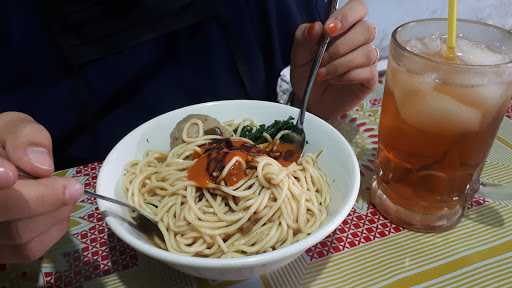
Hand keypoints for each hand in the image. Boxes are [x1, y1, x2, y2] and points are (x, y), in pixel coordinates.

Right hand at [0, 112, 82, 262]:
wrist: (4, 165)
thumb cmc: (5, 145)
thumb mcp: (12, 128)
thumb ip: (24, 138)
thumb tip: (41, 165)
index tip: (11, 174)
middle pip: (3, 212)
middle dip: (43, 199)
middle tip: (73, 187)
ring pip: (19, 237)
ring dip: (53, 214)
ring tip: (63, 194)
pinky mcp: (0, 251)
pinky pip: (28, 250)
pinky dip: (52, 229)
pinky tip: (55, 211)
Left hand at [291, 0, 378, 119]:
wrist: (309, 100)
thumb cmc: (307, 73)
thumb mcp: (298, 54)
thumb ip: (304, 37)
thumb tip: (316, 27)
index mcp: (344, 27)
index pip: (357, 8)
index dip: (346, 16)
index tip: (329, 31)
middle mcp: (359, 39)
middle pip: (366, 29)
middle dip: (340, 47)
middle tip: (321, 59)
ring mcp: (367, 58)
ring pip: (366, 52)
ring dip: (340, 65)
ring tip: (323, 74)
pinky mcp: (370, 77)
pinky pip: (366, 71)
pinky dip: (346, 77)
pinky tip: (334, 80)